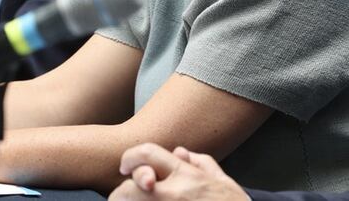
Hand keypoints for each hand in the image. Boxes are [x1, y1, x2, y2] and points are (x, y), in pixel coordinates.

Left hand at [109, 144, 247, 200]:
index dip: (131, 157)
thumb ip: (202, 163)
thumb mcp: (224, 182)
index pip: (148, 154)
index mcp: (187, 175)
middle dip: (124, 192)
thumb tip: (180, 152)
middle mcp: (174, 194)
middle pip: (129, 187)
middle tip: (125, 197)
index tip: (125, 166)